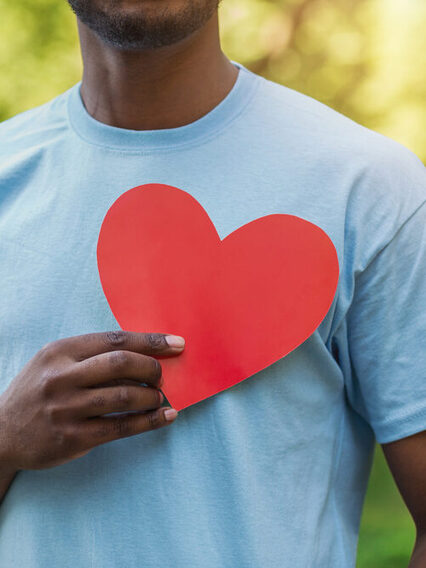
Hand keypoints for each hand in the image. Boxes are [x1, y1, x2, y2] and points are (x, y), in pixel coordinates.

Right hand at [0, 330, 183, 471]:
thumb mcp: (54, 362)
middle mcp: (62, 377)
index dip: (151, 341)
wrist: (1, 433)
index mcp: (60, 351)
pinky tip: (165, 417)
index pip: (115, 339)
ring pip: (124, 395)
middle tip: (162, 376)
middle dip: (152, 368)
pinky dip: (149, 421)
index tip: (176, 344)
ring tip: (159, 397)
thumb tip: (144, 353)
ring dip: (152, 396)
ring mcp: (66, 408)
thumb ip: (91, 355)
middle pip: (122, 363)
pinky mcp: (72, 438)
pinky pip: (121, 426)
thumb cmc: (38, 391)